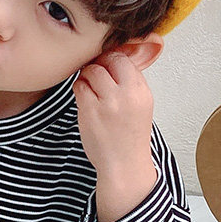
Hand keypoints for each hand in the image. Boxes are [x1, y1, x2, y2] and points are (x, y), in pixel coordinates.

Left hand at [72, 49, 154, 174]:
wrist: (124, 165)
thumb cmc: (130, 136)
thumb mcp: (141, 104)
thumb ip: (130, 81)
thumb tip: (114, 56)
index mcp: (141, 91)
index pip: (125, 58)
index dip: (112, 59)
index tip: (107, 67)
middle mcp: (127, 95)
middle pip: (108, 60)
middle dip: (100, 64)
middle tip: (97, 77)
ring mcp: (108, 103)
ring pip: (91, 70)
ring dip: (87, 77)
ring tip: (92, 91)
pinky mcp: (90, 111)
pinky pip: (79, 86)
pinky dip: (80, 90)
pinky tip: (86, 101)